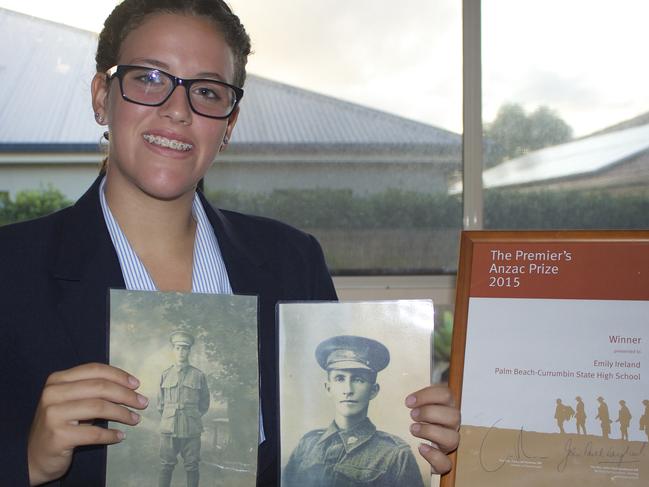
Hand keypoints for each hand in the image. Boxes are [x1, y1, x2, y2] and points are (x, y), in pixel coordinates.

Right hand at [27, 363, 147, 485]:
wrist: (34, 456)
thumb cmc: (60, 424)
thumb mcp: (71, 401)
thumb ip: (92, 389)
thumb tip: (129, 386)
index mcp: (57, 380)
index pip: (94, 370)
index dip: (119, 375)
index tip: (136, 384)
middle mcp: (53, 393)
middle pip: (100, 387)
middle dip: (126, 394)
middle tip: (142, 402)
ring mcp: (53, 414)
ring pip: (99, 408)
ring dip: (123, 413)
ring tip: (135, 419)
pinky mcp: (58, 436)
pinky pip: (94, 433)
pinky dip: (111, 434)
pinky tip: (120, 436)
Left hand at [405, 385, 459, 474]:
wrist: (414, 450)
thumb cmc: (416, 422)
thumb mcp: (416, 407)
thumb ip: (415, 400)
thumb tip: (407, 398)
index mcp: (446, 408)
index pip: (445, 394)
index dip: (427, 395)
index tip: (409, 402)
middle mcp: (451, 425)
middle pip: (454, 416)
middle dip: (430, 413)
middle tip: (412, 415)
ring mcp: (448, 444)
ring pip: (453, 438)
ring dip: (431, 431)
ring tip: (413, 429)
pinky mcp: (442, 462)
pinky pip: (446, 463)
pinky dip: (434, 456)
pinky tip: (421, 448)